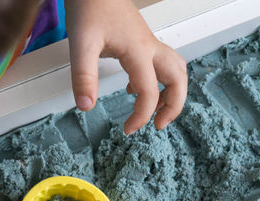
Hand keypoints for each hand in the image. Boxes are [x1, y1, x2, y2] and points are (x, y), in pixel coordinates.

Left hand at [66, 0, 187, 132]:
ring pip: (177, 71)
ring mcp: (149, 43)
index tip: (128, 129)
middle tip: (158, 125)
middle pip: (178, 80)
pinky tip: (135, 89)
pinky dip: (161, 81)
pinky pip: (164, 64)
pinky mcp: (143, 41)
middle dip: (174, 106)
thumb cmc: (90, 8)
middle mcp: (150, 47)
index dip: (141, 116)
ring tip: (156, 111)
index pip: (149, 92)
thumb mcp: (81, 45)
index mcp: (138, 51)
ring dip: (173, 93)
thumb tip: (86, 106)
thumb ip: (83, 77)